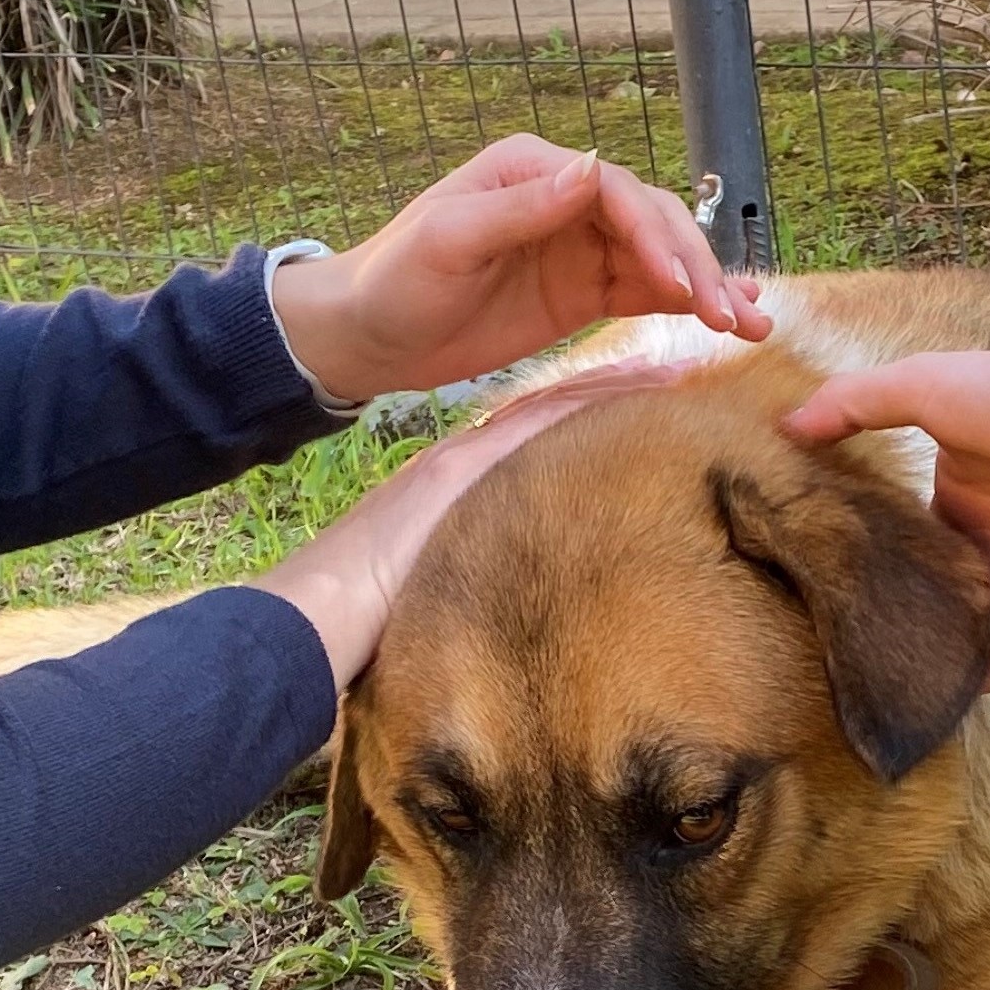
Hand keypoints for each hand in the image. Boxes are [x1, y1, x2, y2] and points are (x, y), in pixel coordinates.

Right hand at [253, 363, 673, 687]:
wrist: (316, 612)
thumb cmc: (370, 618)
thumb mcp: (440, 584)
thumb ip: (479, 574)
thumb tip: (515, 602)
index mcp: (457, 483)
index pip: (534, 437)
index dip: (584, 414)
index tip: (637, 399)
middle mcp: (462, 460)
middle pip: (549, 412)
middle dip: (608, 389)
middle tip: (673, 372)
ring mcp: (459, 460)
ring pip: (548, 408)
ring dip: (609, 386)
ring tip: (671, 370)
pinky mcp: (458, 471)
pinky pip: (533, 426)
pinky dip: (583, 403)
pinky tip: (630, 389)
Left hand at [269, 138, 768, 403]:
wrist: (367, 337)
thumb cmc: (394, 280)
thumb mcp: (449, 240)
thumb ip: (523, 209)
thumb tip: (593, 167)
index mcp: (534, 170)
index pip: (614, 190)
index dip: (654, 234)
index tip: (679, 284)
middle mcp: (565, 199)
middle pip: (651, 221)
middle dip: (695, 265)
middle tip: (729, 314)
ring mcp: (579, 247)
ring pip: (661, 258)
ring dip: (709, 287)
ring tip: (752, 326)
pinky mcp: (582, 292)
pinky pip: (646, 292)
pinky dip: (688, 305)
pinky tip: (730, 321)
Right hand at [780, 303, 989, 689]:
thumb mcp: (917, 386)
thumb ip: (850, 405)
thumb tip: (784, 428)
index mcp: (962, 485)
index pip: (906, 528)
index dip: (867, 546)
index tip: (815, 568)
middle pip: (933, 585)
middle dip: (895, 609)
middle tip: (830, 637)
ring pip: (966, 630)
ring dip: (931, 652)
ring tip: (871, 680)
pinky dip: (977, 684)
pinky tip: (933, 704)